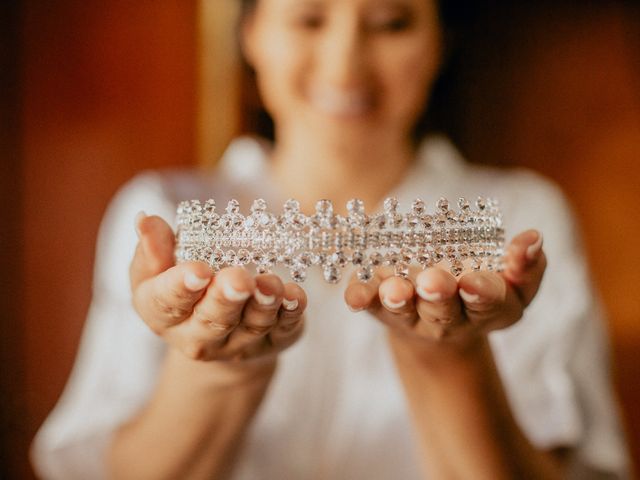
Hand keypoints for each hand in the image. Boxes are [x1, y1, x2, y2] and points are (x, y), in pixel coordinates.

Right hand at [130, 213, 306, 367]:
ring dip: (264, 304)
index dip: (181, 286)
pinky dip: (292, 313)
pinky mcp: (273, 341)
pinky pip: (284, 329)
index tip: (198, 270)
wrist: (218, 333)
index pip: (167, 302)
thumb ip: (153, 248)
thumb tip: (145, 220)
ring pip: (251, 325)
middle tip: (238, 279)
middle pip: (212, 320)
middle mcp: (198, 336)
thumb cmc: (184, 289)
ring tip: (271, 283)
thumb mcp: (158, 270)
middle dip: (226, 298)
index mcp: (163, 315)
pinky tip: (296, 296)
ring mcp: (238, 344)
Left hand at [344, 229, 545, 351]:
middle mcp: (448, 320)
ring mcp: (412, 315)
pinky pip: (369, 304)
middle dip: (438, 295)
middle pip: (444, 311)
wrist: (440, 317)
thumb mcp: (514, 282)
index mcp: (488, 310)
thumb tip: (532, 239)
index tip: (473, 280)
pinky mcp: (381, 308)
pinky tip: (354, 295)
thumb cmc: (483, 287)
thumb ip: (526, 265)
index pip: (490, 302)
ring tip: (395, 289)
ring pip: (404, 310)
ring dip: (398, 298)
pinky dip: (362, 298)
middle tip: (432, 282)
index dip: (482, 292)